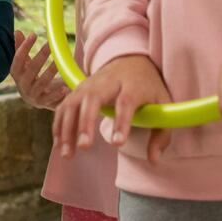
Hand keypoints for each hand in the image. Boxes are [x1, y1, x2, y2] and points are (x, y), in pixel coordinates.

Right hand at [11, 30, 68, 109]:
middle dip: (41, 55)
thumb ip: (20, 48)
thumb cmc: (30, 75)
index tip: (34, 34)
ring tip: (60, 62)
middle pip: (32, 69)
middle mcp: (22, 85)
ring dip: (51, 72)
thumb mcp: (25, 62)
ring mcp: (32, 95)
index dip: (24, 47)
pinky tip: (65, 88)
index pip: (18, 59)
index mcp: (16, 73)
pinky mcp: (42, 103)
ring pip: (42, 82)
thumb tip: (17, 31)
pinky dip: (57, 94)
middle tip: (51, 44)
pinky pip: (50, 98)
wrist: (35, 98)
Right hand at [53, 54, 171, 164]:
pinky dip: (59, 124)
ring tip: (67, 154)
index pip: (126, 102)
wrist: (131, 59)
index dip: (121, 122)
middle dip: (86, 122)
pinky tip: (60, 145)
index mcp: (133, 85)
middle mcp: (108, 81)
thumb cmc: (148, 87)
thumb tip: (153, 161)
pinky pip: (65, 104)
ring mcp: (90, 83)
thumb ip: (161, 134)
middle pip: (93, 97)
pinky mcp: (79, 88)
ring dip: (67, 127)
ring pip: (74, 100)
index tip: (117, 143)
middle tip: (84, 147)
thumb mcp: (163, 105)